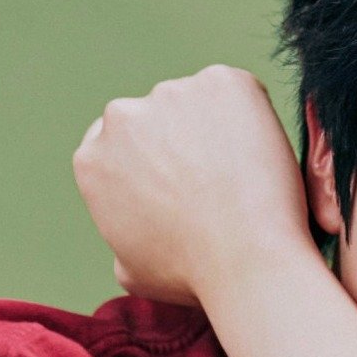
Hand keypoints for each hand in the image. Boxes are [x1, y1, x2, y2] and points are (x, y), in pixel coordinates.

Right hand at [73, 65, 313, 305]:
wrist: (246, 257)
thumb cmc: (194, 275)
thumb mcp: (131, 269)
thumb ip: (122, 234)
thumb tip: (131, 233)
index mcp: (93, 158)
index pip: (117, 142)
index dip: (153, 158)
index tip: (181, 177)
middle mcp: (123, 117)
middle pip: (157, 116)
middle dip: (184, 138)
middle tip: (221, 176)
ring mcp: (172, 93)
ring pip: (200, 102)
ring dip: (218, 126)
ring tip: (246, 174)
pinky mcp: (222, 81)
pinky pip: (239, 91)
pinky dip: (253, 113)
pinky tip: (263, 154)